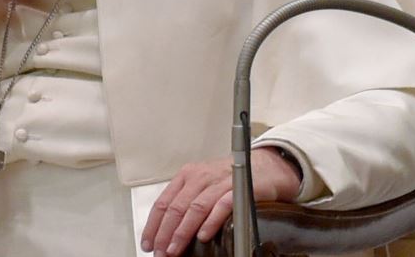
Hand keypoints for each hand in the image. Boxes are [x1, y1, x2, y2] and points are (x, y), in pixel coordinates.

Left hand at [141, 147, 301, 255]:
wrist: (266, 167)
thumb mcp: (204, 186)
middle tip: (160, 252)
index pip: (164, 201)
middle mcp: (201, 176)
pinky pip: (221, 205)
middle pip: (177, 207)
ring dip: (182, 231)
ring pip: (195, 207)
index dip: (153, 225)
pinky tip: (202, 236)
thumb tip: (167, 232)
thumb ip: (187, 202)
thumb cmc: (232, 180)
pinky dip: (210, 222)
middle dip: (165, 233)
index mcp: (188, 175)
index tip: (148, 243)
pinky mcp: (239, 187)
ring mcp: (220, 181)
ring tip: (175, 249)